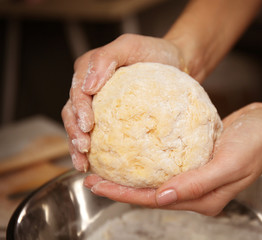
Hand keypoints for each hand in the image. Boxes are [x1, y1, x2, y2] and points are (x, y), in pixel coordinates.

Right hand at [61, 34, 184, 171]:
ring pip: (80, 128)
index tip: (86, 126)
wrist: (176, 64)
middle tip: (83, 148)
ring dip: (77, 146)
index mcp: (90, 72)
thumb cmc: (154, 53)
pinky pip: (101, 137)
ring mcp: (101, 107)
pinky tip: (95, 166)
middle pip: (72, 114)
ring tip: (83, 163)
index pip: (77, 93)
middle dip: (74, 133)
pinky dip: (95, 152)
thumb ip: (106, 59)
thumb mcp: (130, 46)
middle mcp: (91, 91)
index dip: (78, 111)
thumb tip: (88, 86)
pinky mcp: (114, 121)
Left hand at [84, 102, 261, 215]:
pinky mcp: (196, 161)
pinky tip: (134, 151)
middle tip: (93, 178)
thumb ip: (198, 183)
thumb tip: (163, 196)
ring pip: (156, 179)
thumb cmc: (256, 144)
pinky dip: (148, 160)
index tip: (98, 186)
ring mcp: (196, 177)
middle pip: (151, 193)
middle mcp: (197, 192)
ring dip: (131, 175)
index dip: (125, 195)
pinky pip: (166, 163)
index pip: (155, 201)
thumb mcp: (229, 164)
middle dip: (121, 188)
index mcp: (204, 199)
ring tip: (106, 166)